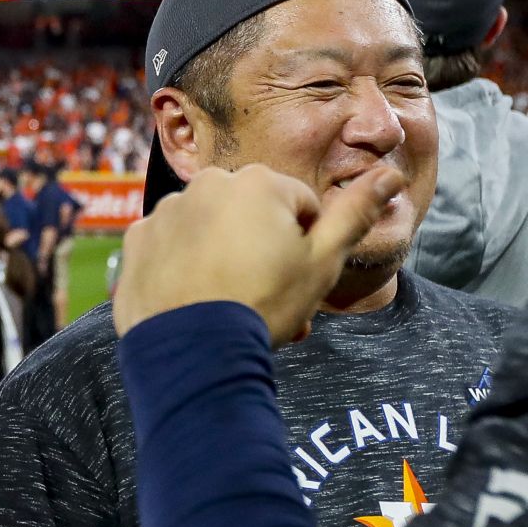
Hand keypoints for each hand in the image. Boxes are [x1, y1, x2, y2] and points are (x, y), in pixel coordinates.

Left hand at [112, 163, 405, 345]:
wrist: (192, 353)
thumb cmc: (263, 304)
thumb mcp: (322, 262)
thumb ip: (355, 213)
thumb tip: (390, 173)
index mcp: (257, 182)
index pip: (300, 208)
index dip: (305, 248)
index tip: (295, 281)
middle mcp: (207, 184)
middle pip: (251, 216)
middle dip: (263, 252)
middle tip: (267, 302)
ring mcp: (166, 211)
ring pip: (210, 231)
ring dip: (223, 259)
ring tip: (230, 306)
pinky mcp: (137, 241)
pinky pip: (170, 249)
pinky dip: (182, 269)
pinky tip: (194, 303)